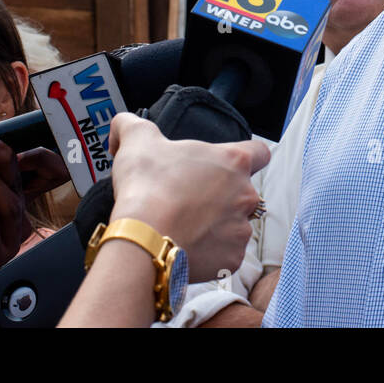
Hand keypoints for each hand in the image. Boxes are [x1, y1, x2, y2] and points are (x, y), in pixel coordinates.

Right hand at [105, 112, 269, 281]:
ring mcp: (241, 228)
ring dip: (215, 226)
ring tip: (185, 226)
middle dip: (221, 197)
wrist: (144, 239)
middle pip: (243, 193)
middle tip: (190, 201)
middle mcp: (246, 194)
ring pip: (234, 225)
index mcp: (233, 161)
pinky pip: (226, 254)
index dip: (244, 158)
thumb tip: (125, 124)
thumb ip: (133, 124)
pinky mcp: (232, 258)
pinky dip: (210, 252)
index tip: (224, 166)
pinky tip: (187, 246)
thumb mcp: (137, 140)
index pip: (259, 152)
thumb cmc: (147, 187)